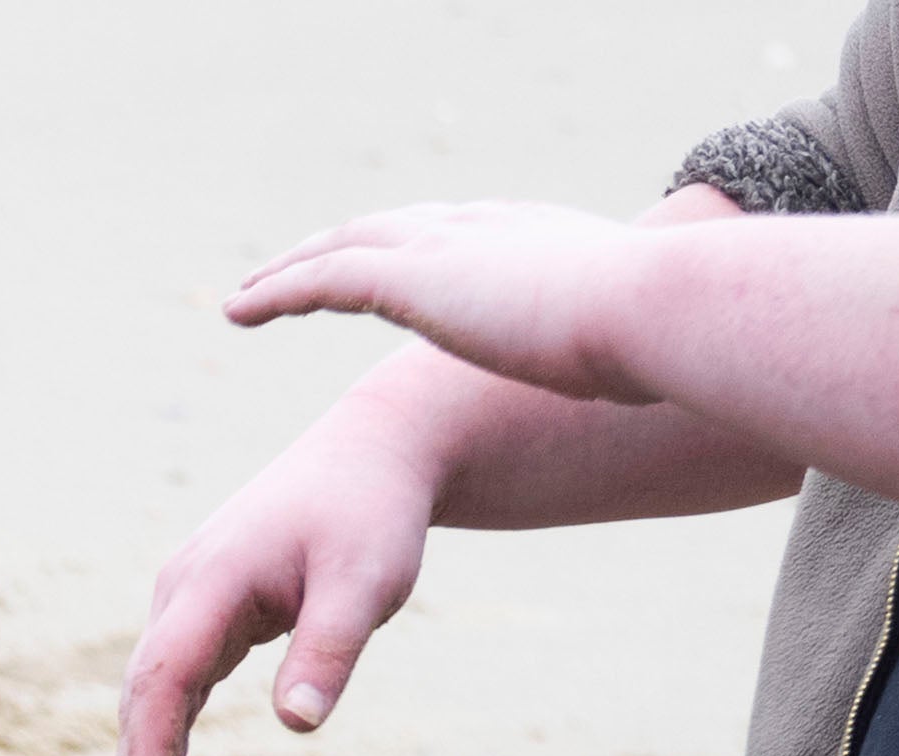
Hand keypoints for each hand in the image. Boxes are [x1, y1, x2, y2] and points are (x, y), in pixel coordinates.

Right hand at [119, 371, 464, 755]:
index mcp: (210, 582)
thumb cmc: (375, 513)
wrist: (374, 452)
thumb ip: (331, 648)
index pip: (162, 682)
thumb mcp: (368, 579)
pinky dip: (170, 751)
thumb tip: (297, 724)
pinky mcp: (205, 617)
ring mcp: (186, 605)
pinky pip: (174, 696)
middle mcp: (181, 594)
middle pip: (142, 704)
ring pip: (151, 706)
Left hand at [226, 200, 692, 406]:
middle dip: (335, 248)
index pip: (453, 235)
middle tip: (290, 272)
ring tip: (244, 296)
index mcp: (531, 236)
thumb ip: (613, 354)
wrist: (653, 312)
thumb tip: (632, 384)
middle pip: (386, 229)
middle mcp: (482, 227)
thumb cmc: (660, 340)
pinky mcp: (414, 278)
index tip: (378, 267)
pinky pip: (323, 278)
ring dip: (288, 269)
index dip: (406, 250)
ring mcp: (446, 247)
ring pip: (341, 247)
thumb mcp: (633, 344)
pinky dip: (277, 292)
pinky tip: (238, 310)